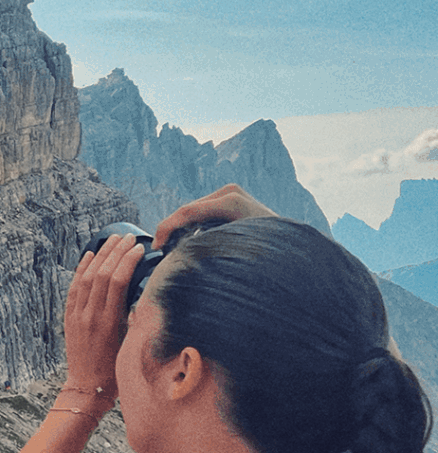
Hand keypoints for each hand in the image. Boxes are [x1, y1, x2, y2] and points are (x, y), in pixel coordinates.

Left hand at [64, 234, 145, 398]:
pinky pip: (73, 288)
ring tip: (111, 239)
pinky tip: (88, 256)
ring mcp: (77, 316)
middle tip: (128, 237)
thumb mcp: (131, 344)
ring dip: (99, 255)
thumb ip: (135, 319)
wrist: (87, 389)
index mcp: (109, 322)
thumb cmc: (115, 372)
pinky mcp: (69, 318)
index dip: (128, 261)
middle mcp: (90, 315)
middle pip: (101, 273)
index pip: (117, 281)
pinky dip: (80, 269)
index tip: (140, 249)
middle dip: (115, 251)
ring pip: (86, 277)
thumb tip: (145, 292)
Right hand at [152, 184, 275, 249]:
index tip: (156, 247)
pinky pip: (203, 214)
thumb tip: (174, 260)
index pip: (187, 211)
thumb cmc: (269, 256)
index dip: (166, 228)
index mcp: (231, 200)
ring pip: (194, 212)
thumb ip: (204, 250)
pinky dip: (192, 228)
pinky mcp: (232, 202)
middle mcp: (230, 192)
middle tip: (161, 252)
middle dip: (171, 230)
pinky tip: (189, 243)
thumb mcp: (233, 253)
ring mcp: (232, 195)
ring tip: (173, 250)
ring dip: (181, 230)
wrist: (295, 253)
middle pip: (188, 210)